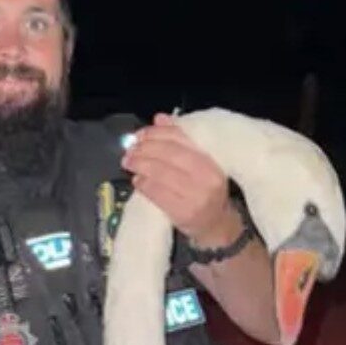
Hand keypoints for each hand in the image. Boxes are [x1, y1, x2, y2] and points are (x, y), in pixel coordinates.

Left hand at [121, 112, 241, 246]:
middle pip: (169, 155)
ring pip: (161, 174)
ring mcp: (195, 196)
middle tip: (130, 149)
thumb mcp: (200, 164)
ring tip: (128, 162)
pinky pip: (158, 194)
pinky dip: (144, 185)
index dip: (158, 134)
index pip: (182, 140)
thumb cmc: (206, 191)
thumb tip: (160, 118)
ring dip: (140, 165)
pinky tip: (137, 181)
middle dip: (145, 149)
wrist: (216, 225)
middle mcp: (206, 177)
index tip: (141, 134)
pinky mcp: (183, 213)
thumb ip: (181, 140)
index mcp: (211, 161)